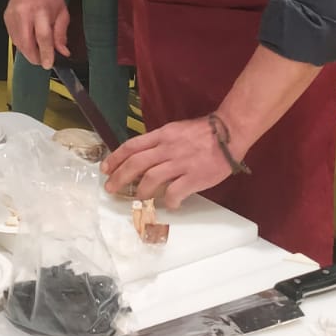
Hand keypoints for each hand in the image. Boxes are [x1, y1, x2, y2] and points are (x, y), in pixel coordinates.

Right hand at [5, 0, 67, 68]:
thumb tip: (63, 52)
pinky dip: (21, 43)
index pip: (42, 36)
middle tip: (43, 60)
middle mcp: (24, 12)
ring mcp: (12, 14)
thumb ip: (61, 35)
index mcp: (41, 10)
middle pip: (26, 42)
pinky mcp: (6, 17)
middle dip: (34, 56)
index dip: (46, 53)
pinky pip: (13, 37)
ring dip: (28, 51)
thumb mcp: (63, 14)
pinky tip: (29, 40)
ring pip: (18, 42)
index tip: (48, 64)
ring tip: (38, 49)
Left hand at [103, 117, 237, 208]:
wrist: (229, 132)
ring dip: (141, 191)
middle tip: (110, 188)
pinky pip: (175, 192)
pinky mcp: (194, 177)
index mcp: (162, 135)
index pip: (132, 146)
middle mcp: (167, 148)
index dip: (116, 158)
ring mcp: (180, 163)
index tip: (106, 169)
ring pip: (151, 178)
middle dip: (119, 177)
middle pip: (136, 163)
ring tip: (138, 199)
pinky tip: (170, 205)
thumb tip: (143, 159)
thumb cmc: (202, 133)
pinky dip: (169, 201)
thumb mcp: (175, 131)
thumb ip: (159, 144)